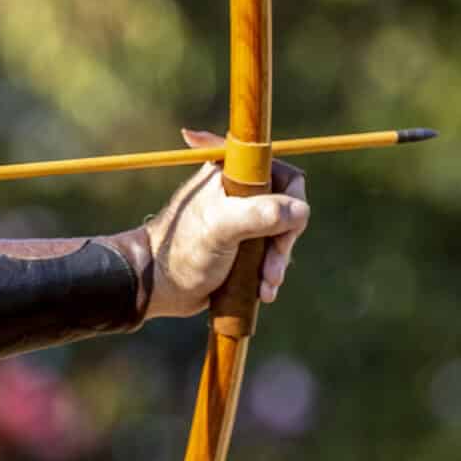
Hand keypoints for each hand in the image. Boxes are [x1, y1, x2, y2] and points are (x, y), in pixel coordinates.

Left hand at [141, 129, 308, 318]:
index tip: (283, 223)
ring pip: (281, 234)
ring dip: (278, 261)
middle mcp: (239, 192)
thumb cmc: (183, 250)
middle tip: (273, 267)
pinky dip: (270, 273)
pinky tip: (263, 291)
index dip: (290, 194)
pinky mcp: (242, 246)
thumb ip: (261, 213)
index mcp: (230, 173)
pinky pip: (270, 255)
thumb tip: (300, 210)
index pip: (278, 170)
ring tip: (267, 284)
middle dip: (284, 239)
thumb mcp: (221, 226)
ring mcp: (241, 219)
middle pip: (286, 206)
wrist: (159, 286)